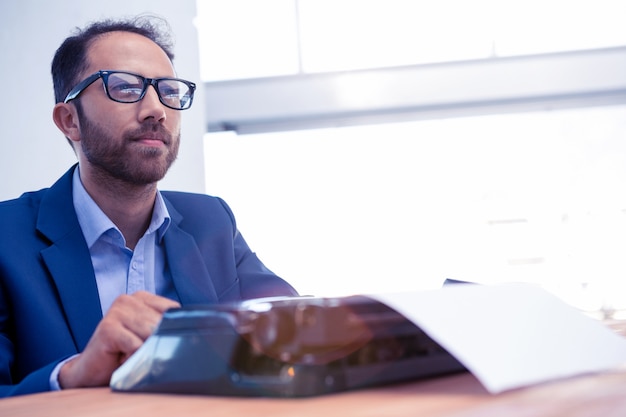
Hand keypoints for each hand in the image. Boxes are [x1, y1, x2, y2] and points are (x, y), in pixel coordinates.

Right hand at [58, 291, 179, 388]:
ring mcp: (117, 311)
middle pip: (163, 324)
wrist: (90, 371)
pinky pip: (136, 346)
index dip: (174, 331)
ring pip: (151, 334)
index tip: (166, 343)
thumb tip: (197, 333)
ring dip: (144, 352)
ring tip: (130, 355)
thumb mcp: (149, 336)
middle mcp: (129, 299)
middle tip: (142, 353)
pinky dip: (133, 358)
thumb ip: (166, 327)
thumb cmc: (123, 353)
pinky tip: (122, 359)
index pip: (174, 311)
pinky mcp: (108, 328)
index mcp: (142, 297)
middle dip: (157, 343)